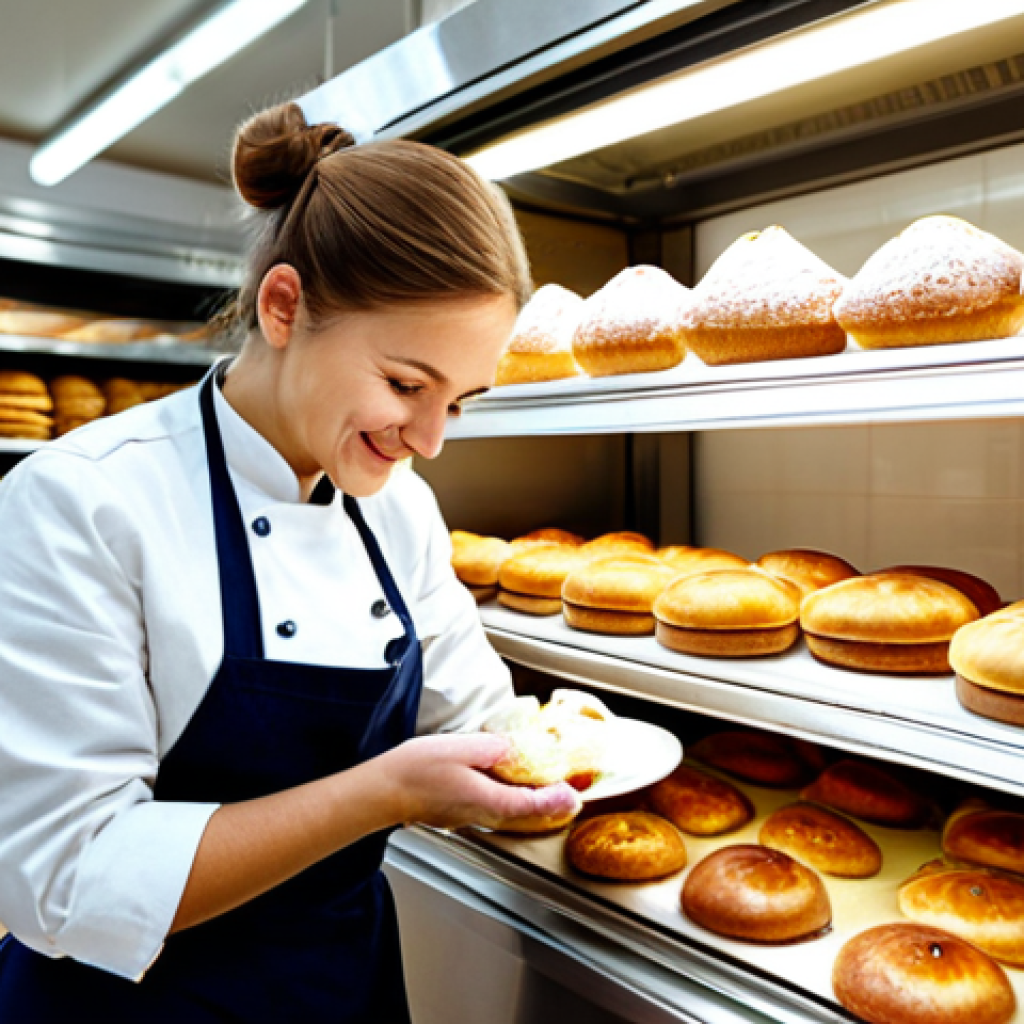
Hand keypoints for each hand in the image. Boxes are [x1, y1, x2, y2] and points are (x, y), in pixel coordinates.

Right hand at [377, 733, 580, 829]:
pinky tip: (500, 784)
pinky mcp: (452, 812)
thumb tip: (514, 749)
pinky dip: (504, 799)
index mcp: (488, 799)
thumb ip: (494, 748)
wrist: (381, 790)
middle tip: (565, 793)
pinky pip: (487, 808)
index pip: (532, 805)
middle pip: (522, 813)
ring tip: (540, 788)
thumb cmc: (416, 770)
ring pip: (505, 812)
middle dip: (546, 804)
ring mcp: (465, 816)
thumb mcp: (462, 748)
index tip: (572, 796)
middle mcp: (480, 813)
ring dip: (526, 802)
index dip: (556, 801)